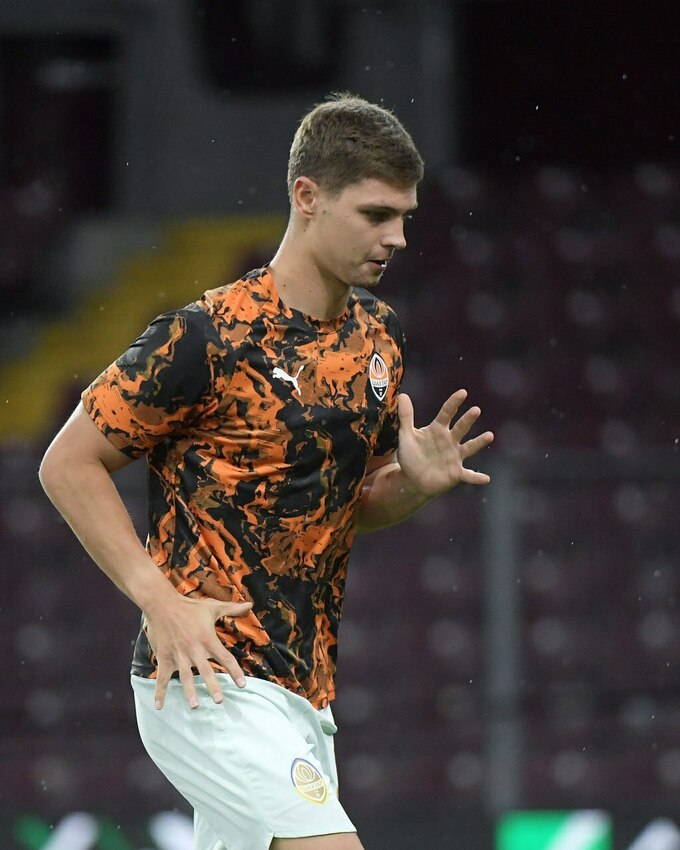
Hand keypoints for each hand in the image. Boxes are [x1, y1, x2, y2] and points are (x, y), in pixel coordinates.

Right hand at [144, 595, 251, 709]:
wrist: (163, 605)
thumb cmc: (190, 608)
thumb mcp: (213, 607)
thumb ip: (232, 609)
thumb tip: (250, 604)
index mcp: (207, 639)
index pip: (225, 658)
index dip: (234, 671)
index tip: (242, 685)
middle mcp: (194, 649)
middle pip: (205, 671)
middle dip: (212, 686)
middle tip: (219, 701)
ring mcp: (178, 655)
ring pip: (185, 676)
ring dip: (189, 691)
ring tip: (195, 706)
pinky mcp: (164, 657)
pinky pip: (161, 677)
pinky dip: (159, 692)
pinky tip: (159, 706)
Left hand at [397, 389, 493, 497]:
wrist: (413, 480)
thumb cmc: (411, 456)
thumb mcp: (406, 436)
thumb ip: (406, 417)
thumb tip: (403, 395)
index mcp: (438, 430)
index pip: (447, 413)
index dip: (454, 403)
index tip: (463, 392)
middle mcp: (450, 441)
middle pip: (460, 428)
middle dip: (468, 419)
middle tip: (475, 410)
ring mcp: (455, 456)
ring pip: (469, 447)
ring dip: (479, 442)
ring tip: (489, 436)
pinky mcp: (456, 473)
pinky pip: (468, 475)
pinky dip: (476, 477)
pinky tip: (485, 478)